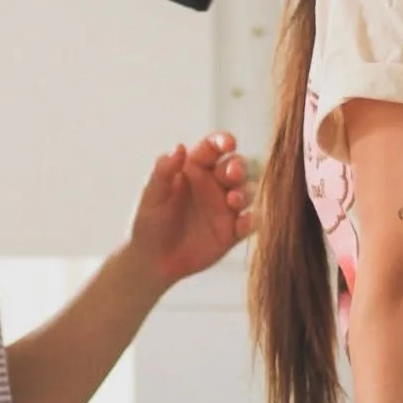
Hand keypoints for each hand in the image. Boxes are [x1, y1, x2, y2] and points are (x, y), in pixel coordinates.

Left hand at [128, 133, 253, 288]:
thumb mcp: (152, 197)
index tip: (227, 143)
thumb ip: (164, 172)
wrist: (152, 261)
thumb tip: (180, 147)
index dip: (222, 141)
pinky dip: (253, 221)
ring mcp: (226, 207)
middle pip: (237, 166)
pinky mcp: (234, 231)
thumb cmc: (148, 224)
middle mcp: (215, 184)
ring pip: (248, 191)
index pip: (213, 148)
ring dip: (246, 192)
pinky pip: (251, 222)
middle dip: (239, 166)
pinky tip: (244, 223)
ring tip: (234, 200)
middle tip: (232, 173)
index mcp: (195, 169)